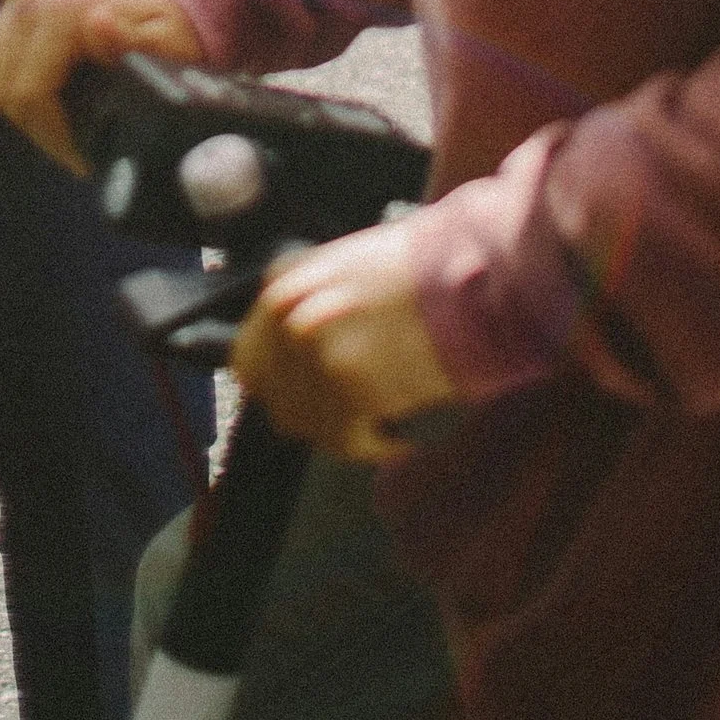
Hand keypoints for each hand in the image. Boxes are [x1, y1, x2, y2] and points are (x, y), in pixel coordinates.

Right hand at [0, 0, 203, 166]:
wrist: (155, 1)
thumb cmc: (165, 29)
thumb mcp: (165, 42)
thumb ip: (130, 40)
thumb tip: (96, 22)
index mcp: (63, 4)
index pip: (30, 89)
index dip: (52, 135)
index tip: (82, 160)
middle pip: (8, 88)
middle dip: (40, 130)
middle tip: (78, 153)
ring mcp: (17, 1)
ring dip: (28, 113)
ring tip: (68, 132)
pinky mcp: (11, 11)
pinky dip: (21, 91)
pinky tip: (54, 107)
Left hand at [231, 219, 457, 462]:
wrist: (470, 273)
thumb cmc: (421, 272)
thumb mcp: (344, 271)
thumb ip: (308, 309)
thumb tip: (294, 362)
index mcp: (283, 283)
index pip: (249, 361)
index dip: (280, 386)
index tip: (305, 398)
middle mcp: (289, 316)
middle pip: (276, 401)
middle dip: (314, 415)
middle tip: (351, 416)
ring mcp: (316, 351)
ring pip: (311, 428)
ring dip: (346, 433)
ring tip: (383, 421)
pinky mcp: (349, 387)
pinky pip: (346, 442)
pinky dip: (375, 447)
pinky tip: (400, 436)